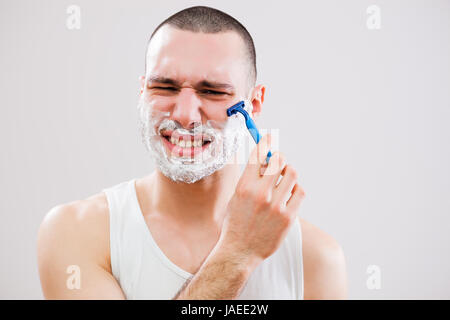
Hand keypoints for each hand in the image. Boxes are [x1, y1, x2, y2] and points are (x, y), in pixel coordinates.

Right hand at [218, 133, 304, 266]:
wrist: (240, 250)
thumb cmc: (236, 223)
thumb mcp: (235, 197)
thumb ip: (249, 180)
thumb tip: (263, 162)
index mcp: (244, 187)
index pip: (257, 156)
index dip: (265, 143)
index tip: (269, 137)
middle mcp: (260, 194)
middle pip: (278, 161)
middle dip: (279, 158)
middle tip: (278, 162)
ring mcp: (276, 206)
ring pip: (292, 174)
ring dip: (288, 172)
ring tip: (284, 178)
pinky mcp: (288, 217)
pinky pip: (300, 192)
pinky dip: (296, 189)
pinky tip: (289, 193)